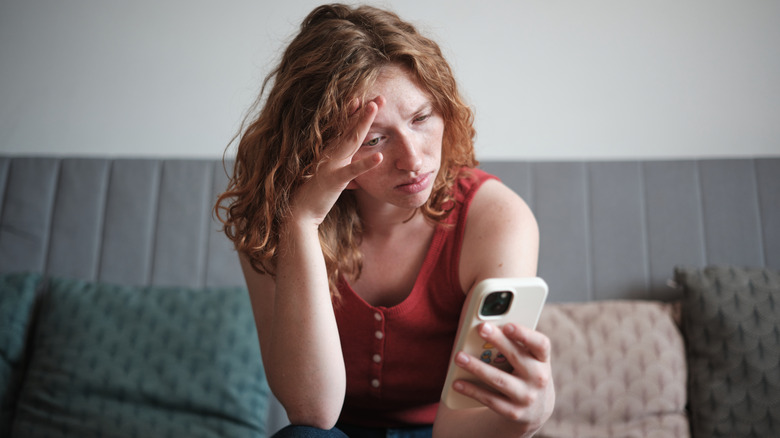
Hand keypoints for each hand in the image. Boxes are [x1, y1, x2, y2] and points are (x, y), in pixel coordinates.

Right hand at [290, 97, 384, 225]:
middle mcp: (330, 154)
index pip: (343, 129)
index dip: (353, 113)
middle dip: (365, 111)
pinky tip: (379, 156)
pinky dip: (366, 164)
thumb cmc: (313, 196)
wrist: (298, 213)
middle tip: (379, 96)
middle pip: (350, 128)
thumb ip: (341, 172)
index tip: (362, 99)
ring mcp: (331, 165)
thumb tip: (352, 171)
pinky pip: (352, 171)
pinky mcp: (334, 180)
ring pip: (351, 141)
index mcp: (329, 153)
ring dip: (363, 123)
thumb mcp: (330, 179)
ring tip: (375, 107)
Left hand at [453, 322, 554, 428]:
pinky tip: (457, 383)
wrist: (537, 409)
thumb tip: (484, 325)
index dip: (525, 334)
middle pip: (517, 357)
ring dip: (477, 367)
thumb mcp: (529, 358)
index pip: (540, 344)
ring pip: (499, 380)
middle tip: (480, 328)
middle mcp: (539, 378)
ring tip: (459, 357)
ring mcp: (527, 397)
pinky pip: (489, 400)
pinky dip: (472, 390)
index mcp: (542, 359)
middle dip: (498, 341)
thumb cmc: (526, 371)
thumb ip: (514, 342)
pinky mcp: (513, 412)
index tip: (507, 325)